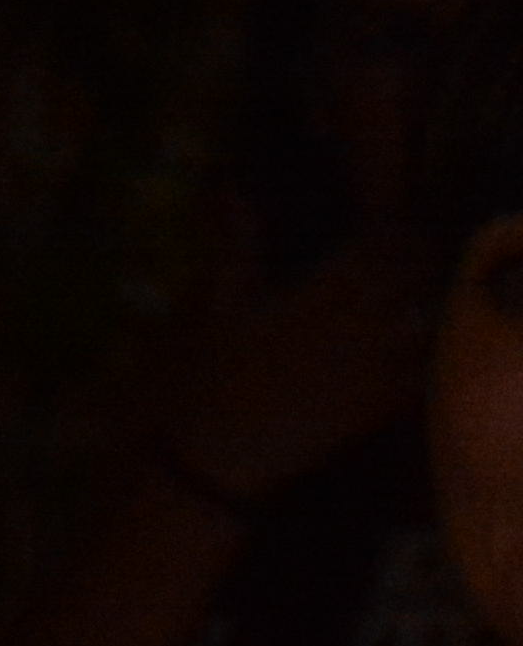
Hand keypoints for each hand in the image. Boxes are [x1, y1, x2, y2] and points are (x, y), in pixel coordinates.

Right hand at [146, 224, 438, 510]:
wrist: (220, 454)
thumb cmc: (215, 379)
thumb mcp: (223, 308)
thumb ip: (239, 248)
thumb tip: (232, 191)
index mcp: (311, 295)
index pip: (378, 244)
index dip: (397, 232)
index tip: (395, 234)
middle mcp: (347, 324)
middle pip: (413, 273)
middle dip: (423, 261)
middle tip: (417, 264)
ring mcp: (366, 365)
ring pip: (427, 316)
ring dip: (431, 303)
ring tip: (419, 302)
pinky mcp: (376, 404)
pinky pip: (423, 369)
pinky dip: (430, 354)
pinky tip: (417, 351)